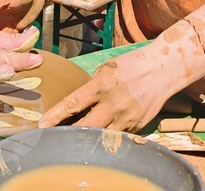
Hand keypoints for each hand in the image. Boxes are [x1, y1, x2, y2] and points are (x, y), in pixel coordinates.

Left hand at [38, 46, 170, 131]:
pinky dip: (105, 137)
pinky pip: (116, 136)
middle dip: (68, 134)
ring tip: (74, 140)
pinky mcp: (136, 127)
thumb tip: (74, 105)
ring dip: (86, 139)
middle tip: (54, 138)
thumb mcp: (106, 70)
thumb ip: (91, 88)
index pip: (73, 103)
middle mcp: (113, 103)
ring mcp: (126, 117)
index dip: (55, 116)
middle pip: (85, 126)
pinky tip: (98, 136)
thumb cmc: (130, 65)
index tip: (42, 124)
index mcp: (102, 84)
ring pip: (100, 137)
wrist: (162, 69)